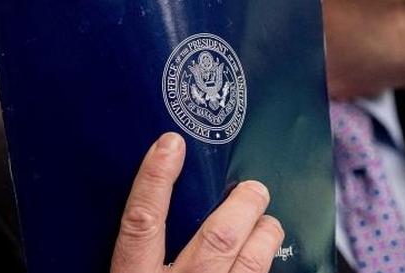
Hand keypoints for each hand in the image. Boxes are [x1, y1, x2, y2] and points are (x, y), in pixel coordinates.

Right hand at [110, 133, 284, 272]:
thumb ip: (136, 251)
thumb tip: (147, 207)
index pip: (142, 222)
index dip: (155, 180)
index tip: (170, 143)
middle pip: (217, 239)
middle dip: (241, 207)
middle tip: (253, 188)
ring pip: (251, 263)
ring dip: (264, 235)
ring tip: (267, 222)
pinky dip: (266, 262)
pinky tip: (266, 253)